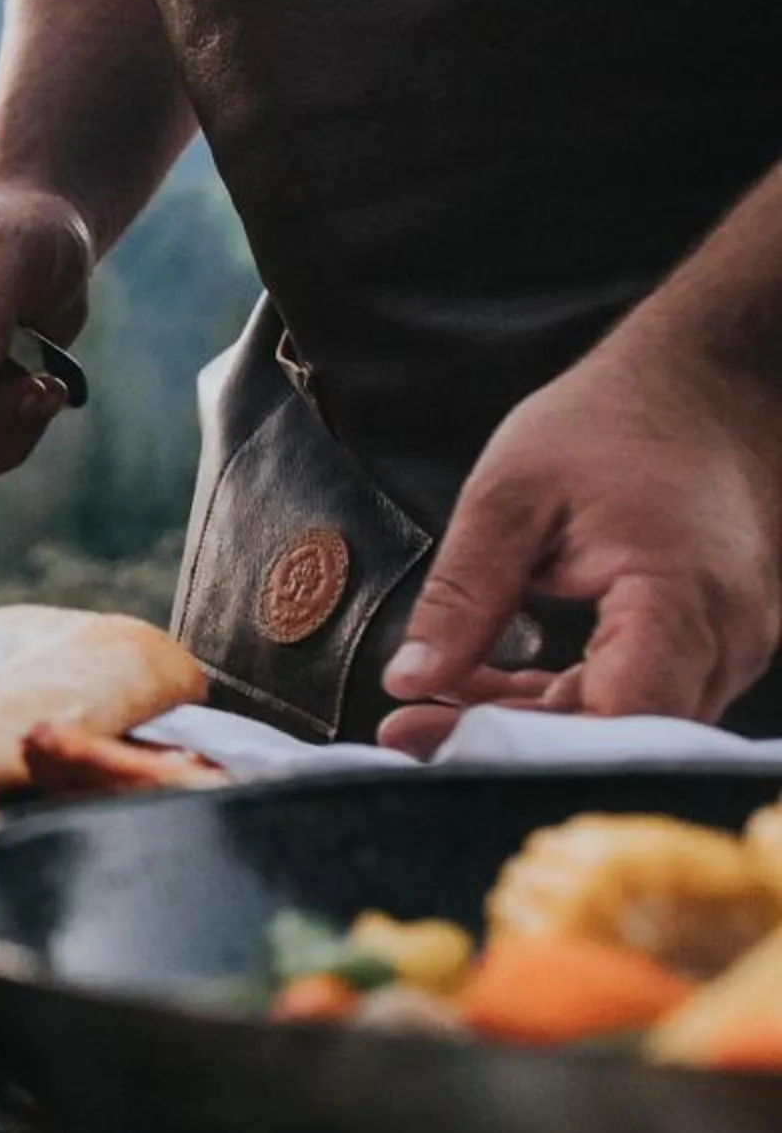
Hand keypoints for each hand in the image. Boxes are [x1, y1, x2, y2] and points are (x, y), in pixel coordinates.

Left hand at [378, 346, 781, 751]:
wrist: (709, 384)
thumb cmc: (614, 423)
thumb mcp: (510, 496)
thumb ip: (462, 595)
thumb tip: (407, 682)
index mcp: (680, 598)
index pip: (619, 718)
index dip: (528, 748)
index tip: (433, 743)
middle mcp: (725, 638)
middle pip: (617, 733)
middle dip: (509, 745)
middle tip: (404, 735)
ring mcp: (728, 645)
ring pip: (624, 722)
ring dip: (529, 724)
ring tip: (425, 712)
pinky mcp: (711, 643)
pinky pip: (634, 693)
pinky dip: (560, 698)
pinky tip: (480, 689)